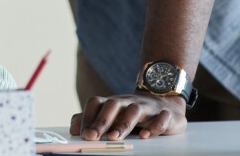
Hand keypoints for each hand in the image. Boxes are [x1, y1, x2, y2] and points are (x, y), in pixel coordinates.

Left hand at [70, 92, 186, 140]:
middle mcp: (128, 102)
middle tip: (92, 137)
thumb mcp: (112, 115)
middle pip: (112, 105)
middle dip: (101, 121)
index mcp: (114, 102)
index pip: (96, 102)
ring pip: (134, 110)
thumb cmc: (133, 113)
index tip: (82, 134)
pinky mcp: (166, 114)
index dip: (87, 116)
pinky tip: (145, 136)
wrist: (166, 103)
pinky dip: (154, 126)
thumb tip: (73, 129)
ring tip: (114, 138)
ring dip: (123, 124)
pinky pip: (161, 117)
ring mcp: (147, 106)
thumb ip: (92, 120)